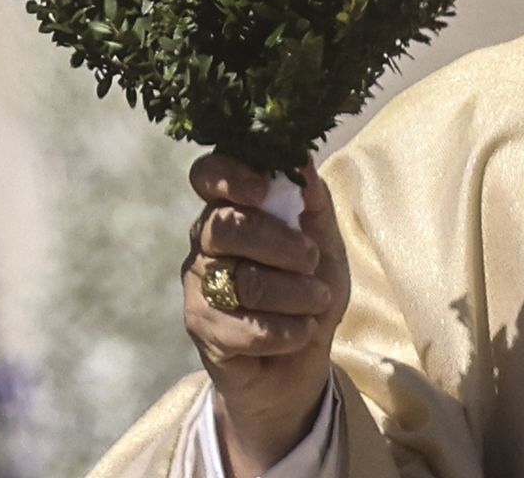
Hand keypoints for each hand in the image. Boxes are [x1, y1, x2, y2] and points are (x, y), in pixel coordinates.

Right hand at [183, 154, 349, 475]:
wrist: (300, 363)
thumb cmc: (309, 292)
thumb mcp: (324, 244)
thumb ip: (314, 203)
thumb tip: (303, 161)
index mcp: (231, 209)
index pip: (207, 175)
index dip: (229, 176)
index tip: (263, 191)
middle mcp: (205, 243)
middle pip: (225, 227)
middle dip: (279, 244)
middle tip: (311, 260)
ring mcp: (199, 286)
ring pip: (242, 281)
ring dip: (295, 294)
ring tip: (318, 302)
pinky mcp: (202, 329)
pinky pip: (244, 328)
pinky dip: (286, 331)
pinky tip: (302, 332)